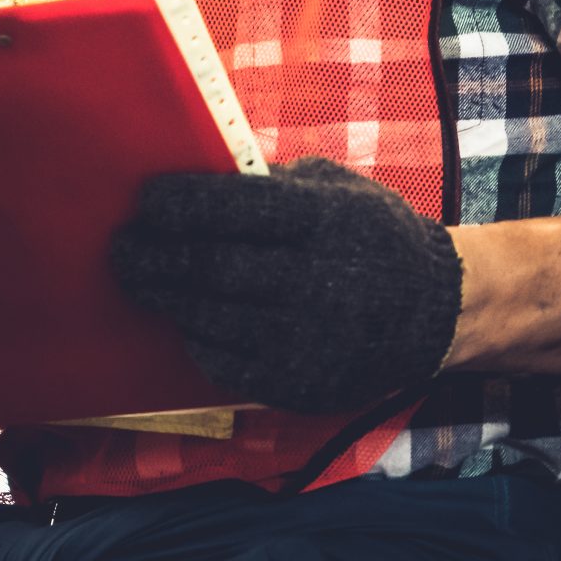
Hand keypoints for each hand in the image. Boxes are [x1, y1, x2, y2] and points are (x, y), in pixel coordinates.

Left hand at [110, 158, 463, 413]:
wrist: (440, 311)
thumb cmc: (372, 235)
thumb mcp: (336, 190)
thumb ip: (271, 183)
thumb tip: (198, 175)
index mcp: (325, 222)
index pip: (235, 208)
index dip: (179, 204)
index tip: (144, 200)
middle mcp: (317, 282)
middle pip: (212, 268)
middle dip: (154, 256)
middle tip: (120, 247)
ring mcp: (310, 340)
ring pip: (211, 318)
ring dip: (166, 298)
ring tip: (139, 279)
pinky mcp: (304, 385)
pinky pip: (228, 365)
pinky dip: (198, 341)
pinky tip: (184, 320)